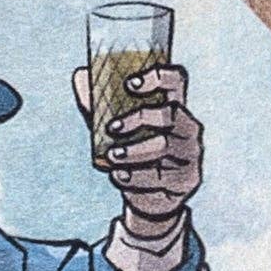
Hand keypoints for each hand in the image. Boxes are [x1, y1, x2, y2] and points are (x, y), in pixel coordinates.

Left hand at [75, 56, 204, 239]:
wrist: (149, 195)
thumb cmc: (133, 149)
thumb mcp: (114, 125)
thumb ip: (99, 102)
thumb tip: (80, 76)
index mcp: (173, 104)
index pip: (175, 79)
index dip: (156, 76)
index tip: (129, 84)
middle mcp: (187, 125)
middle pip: (170, 113)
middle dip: (139, 118)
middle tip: (111, 128)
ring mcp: (190, 152)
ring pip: (164, 146)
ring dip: (134, 151)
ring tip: (112, 156)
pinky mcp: (187, 178)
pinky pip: (162, 176)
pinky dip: (137, 177)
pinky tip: (119, 175)